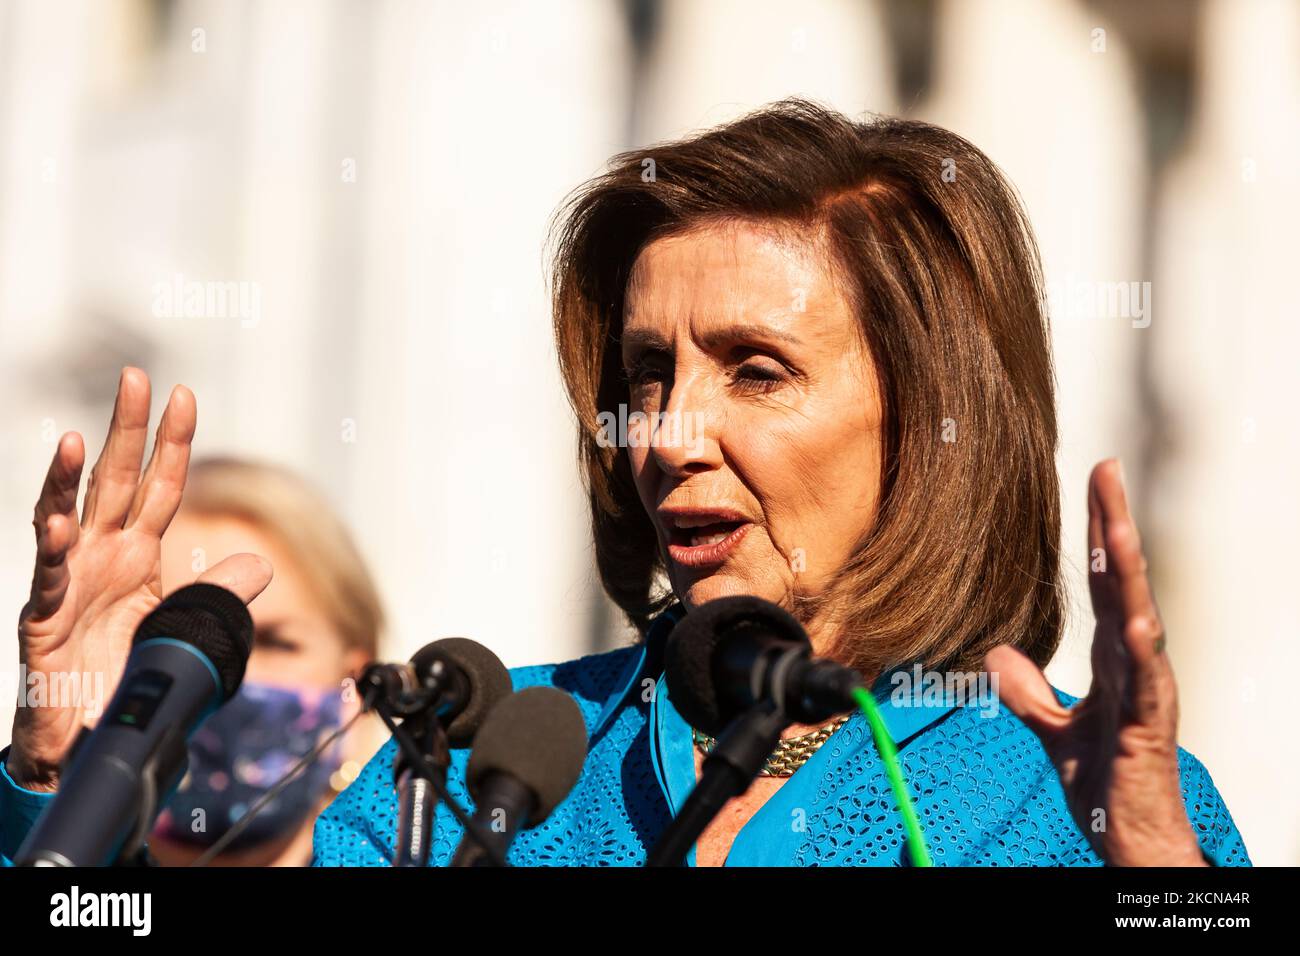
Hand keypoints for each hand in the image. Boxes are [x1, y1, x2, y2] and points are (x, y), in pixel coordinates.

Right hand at [9, 368, 271, 790]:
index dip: (172, 443)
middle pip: (116, 481)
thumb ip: (218, 593)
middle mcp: (103, 556)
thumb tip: (261, 562)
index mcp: (139, 553)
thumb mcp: (184, 626)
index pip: (161, 486)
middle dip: (125, 430)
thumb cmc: (127, 672)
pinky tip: (56, 521)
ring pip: (67, 515)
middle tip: (133, 378)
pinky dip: (51, 547)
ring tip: (73, 437)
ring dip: (66, 477)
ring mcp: (70, 580)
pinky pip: (48, 576)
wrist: (89, 733)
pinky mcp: (45, 616)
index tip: (185, 394)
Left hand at [984, 459, 1205, 865]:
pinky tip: (1134, 622)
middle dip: (1114, 526)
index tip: (1094, 481)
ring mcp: (1146, 691)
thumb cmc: (1104, 783)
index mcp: (1114, 659)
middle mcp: (1135, 664)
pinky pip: (1147, 683)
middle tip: (1106, 470)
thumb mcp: (1051, 731)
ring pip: (1139, 619)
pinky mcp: (1148, 726)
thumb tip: (996, 654)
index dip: (1096, 534)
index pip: (1101, 584)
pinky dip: (1141, 651)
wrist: (1126, 835)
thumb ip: (1027, 693)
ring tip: (1118, 529)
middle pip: (1122, 583)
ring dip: (1128, 575)